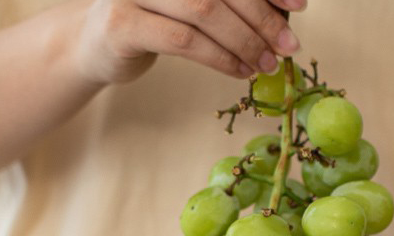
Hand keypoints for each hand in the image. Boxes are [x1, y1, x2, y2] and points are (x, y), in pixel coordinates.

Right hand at [80, 0, 303, 84]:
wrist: (94, 44)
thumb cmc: (153, 21)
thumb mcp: (191, 3)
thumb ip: (225, 1)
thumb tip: (282, 15)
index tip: (299, 4)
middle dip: (263, 17)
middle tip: (288, 46)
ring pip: (205, 11)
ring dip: (244, 42)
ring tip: (266, 65)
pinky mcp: (123, 24)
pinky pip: (183, 40)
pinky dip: (218, 58)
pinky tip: (239, 71)